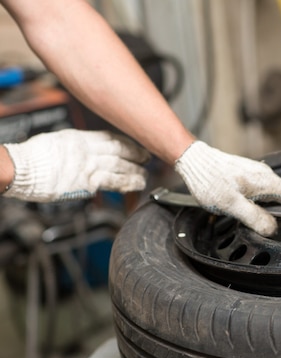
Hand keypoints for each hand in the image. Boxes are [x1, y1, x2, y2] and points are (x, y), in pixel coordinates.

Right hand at [3, 129, 149, 201]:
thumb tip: (88, 152)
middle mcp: (87, 150)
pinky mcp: (87, 183)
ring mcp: (88, 166)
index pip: (110, 138)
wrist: (21, 169)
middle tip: (147, 158)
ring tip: (145, 175)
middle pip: (120, 151)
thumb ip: (76, 147)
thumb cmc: (32, 157)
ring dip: (136, 171)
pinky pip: (112, 183)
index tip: (135, 146)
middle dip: (136, 155)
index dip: (126, 143)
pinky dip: (127, 184)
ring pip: (121, 167)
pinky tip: (136, 185)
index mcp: (79, 138)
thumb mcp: (57, 141)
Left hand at [174, 141, 280, 235]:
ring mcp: (256, 173)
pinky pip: (265, 190)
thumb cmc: (210, 180)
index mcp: (265, 181)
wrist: (194, 160)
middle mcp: (265, 175)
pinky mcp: (248, 174)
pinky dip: (266, 202)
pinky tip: (253, 210)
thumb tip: (272, 229)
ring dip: (277, 209)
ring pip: (275, 193)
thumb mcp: (231, 204)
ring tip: (265, 223)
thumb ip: (254, 217)